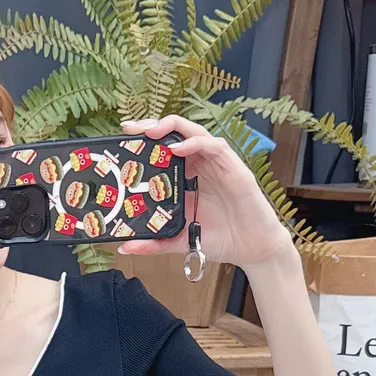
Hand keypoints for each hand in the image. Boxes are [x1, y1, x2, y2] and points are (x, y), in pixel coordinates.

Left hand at [116, 115, 295, 268]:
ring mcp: (218, 165)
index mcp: (187, 177)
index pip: (164, 149)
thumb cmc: (219, 238)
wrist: (251, 249)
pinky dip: (196, 142)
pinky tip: (180, 148)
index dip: (145, 140)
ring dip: (173, 127)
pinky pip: (215, 147)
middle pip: (177, 134)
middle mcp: (201, 165)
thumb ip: (154, 242)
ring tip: (153, 132)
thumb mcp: (179, 240)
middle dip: (153, 126)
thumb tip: (124, 246)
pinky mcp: (235, 169)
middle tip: (131, 129)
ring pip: (195, 132)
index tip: (123, 139)